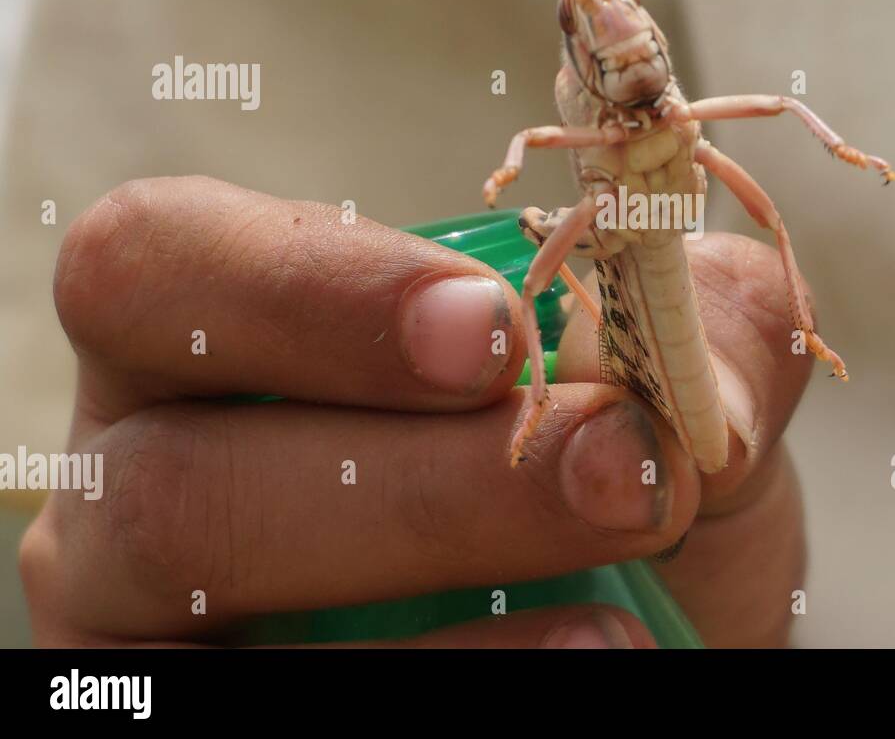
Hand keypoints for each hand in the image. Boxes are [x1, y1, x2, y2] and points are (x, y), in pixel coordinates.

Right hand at [21, 176, 809, 647]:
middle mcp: (141, 476)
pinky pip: (274, 715)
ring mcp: (147, 625)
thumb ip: (690, 331)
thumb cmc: (602, 481)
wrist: (635, 624)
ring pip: (210, 603)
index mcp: (216, 334)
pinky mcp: (199, 714)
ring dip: (433, 587)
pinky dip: (442, 686)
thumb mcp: (659, 394)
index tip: (495, 331)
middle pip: (177, 475)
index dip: (311, 292)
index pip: (158, 263)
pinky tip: (583, 662)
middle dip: (416, 482)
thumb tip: (690, 334)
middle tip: (618, 471)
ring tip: (620, 619)